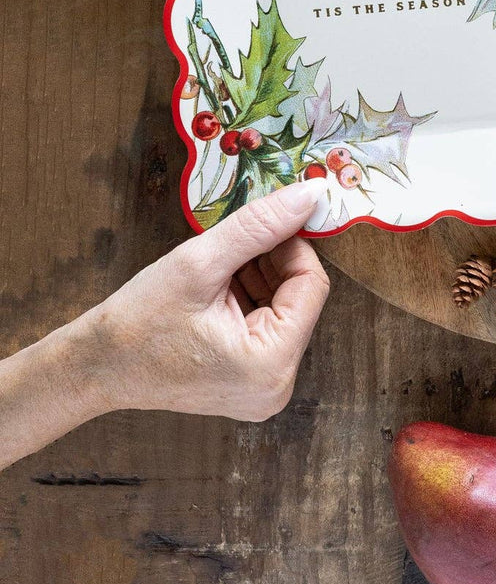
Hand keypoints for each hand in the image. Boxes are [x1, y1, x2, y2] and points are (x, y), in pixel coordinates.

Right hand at [81, 180, 329, 421]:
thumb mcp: (200, 262)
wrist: (95, 367)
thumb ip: (260, 226)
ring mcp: (265, 388)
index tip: (263, 224)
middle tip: (231, 248)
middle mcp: (277, 386)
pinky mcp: (252, 382)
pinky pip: (270, 325)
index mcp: (270, 365)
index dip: (291, 246)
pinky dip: (250, 298)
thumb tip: (311, 195)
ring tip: (217, 273)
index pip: (311, 284)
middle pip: (301, 297)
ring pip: (286, 307)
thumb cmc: (138, 322)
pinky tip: (217, 292)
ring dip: (260, 277)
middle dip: (272, 262)